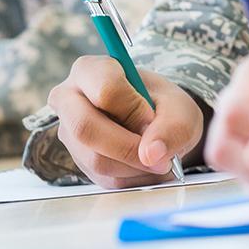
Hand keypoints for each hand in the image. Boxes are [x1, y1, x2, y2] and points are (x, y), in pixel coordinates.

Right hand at [46, 56, 204, 187]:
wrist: (155, 122)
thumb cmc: (163, 105)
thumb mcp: (180, 108)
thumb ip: (173, 126)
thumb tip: (151, 154)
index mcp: (90, 70)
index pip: (104, 90)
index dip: (134, 110)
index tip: (154, 119)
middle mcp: (68, 100)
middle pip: (86, 129)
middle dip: (129, 148)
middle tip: (160, 156)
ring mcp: (69, 133)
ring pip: (96, 159)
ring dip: (136, 166)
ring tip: (158, 156)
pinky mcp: (78, 160)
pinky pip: (104, 178)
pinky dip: (134, 177)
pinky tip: (146, 165)